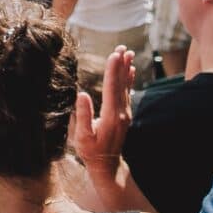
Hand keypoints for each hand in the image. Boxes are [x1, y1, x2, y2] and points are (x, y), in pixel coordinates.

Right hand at [68, 47, 135, 182]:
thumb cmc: (91, 152)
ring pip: (126, 87)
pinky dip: (129, 80)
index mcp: (111, 116)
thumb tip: (82, 94)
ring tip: (129, 53)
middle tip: (123, 47)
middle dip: (122, 64)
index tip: (114, 54)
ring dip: (127, 69)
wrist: (107, 166)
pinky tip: (130, 71)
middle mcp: (121, 113)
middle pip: (121, 84)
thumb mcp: (83, 137)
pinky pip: (127, 93)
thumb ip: (83, 115)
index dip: (113, 70)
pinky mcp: (124, 115)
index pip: (112, 88)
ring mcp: (125, 114)